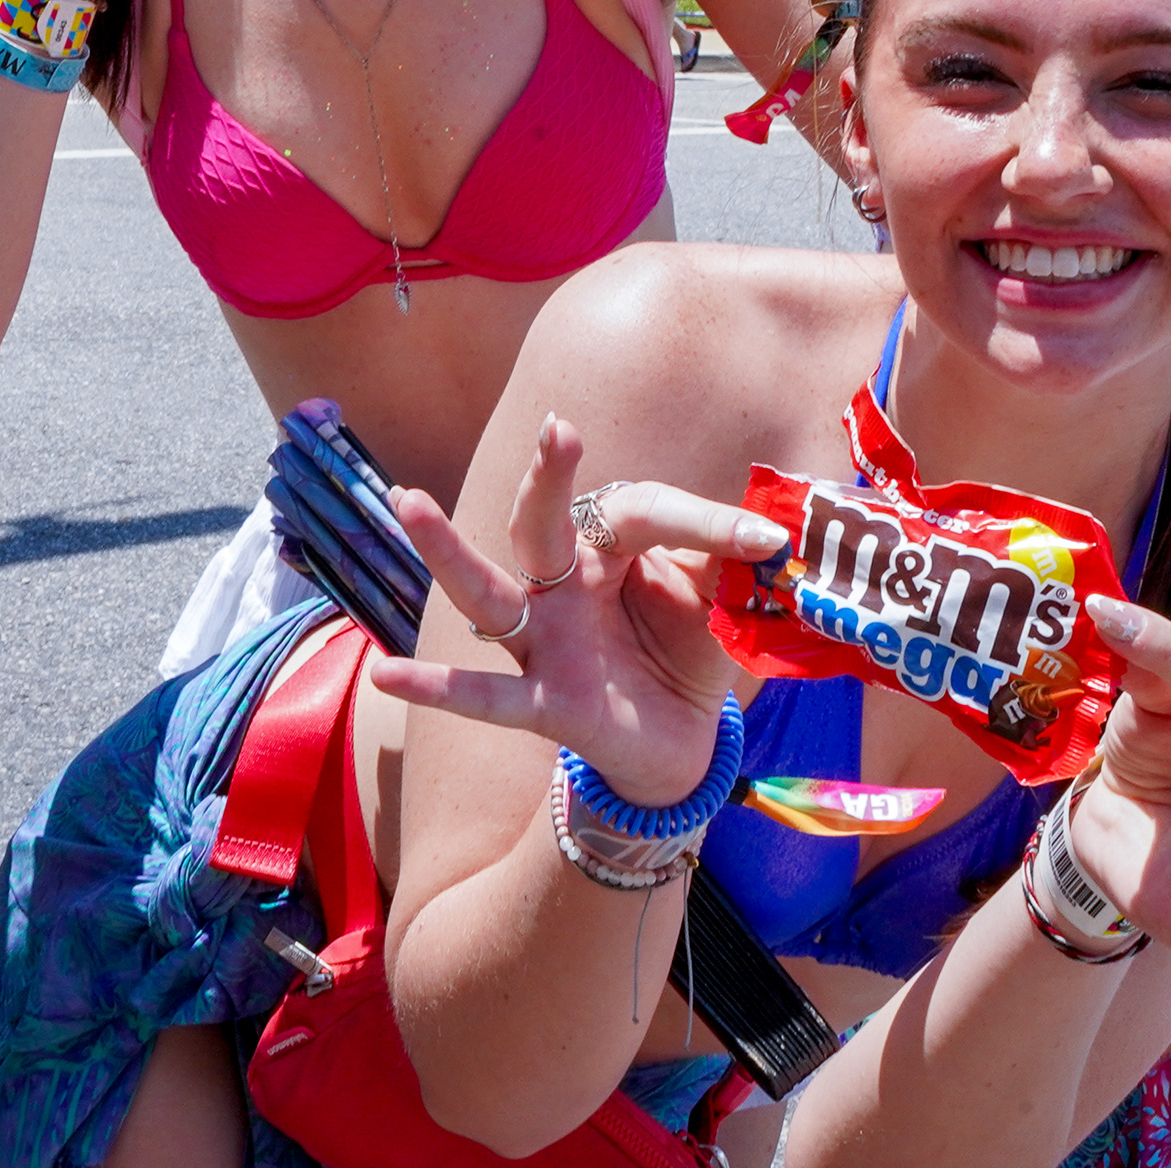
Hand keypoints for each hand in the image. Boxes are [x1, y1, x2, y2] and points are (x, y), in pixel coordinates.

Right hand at [367, 413, 786, 809]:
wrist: (682, 741)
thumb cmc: (690, 650)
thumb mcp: (725, 604)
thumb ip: (739, 571)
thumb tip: (782, 539)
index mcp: (611, 546)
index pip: (646, 511)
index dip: (709, 522)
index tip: (769, 538)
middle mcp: (564, 583)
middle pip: (542, 522)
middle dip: (548, 476)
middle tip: (556, 429)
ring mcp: (544, 641)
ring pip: (488, 591)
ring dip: (447, 549)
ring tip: (409, 500)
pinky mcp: (543, 703)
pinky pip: (484, 695)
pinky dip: (437, 686)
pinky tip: (388, 672)